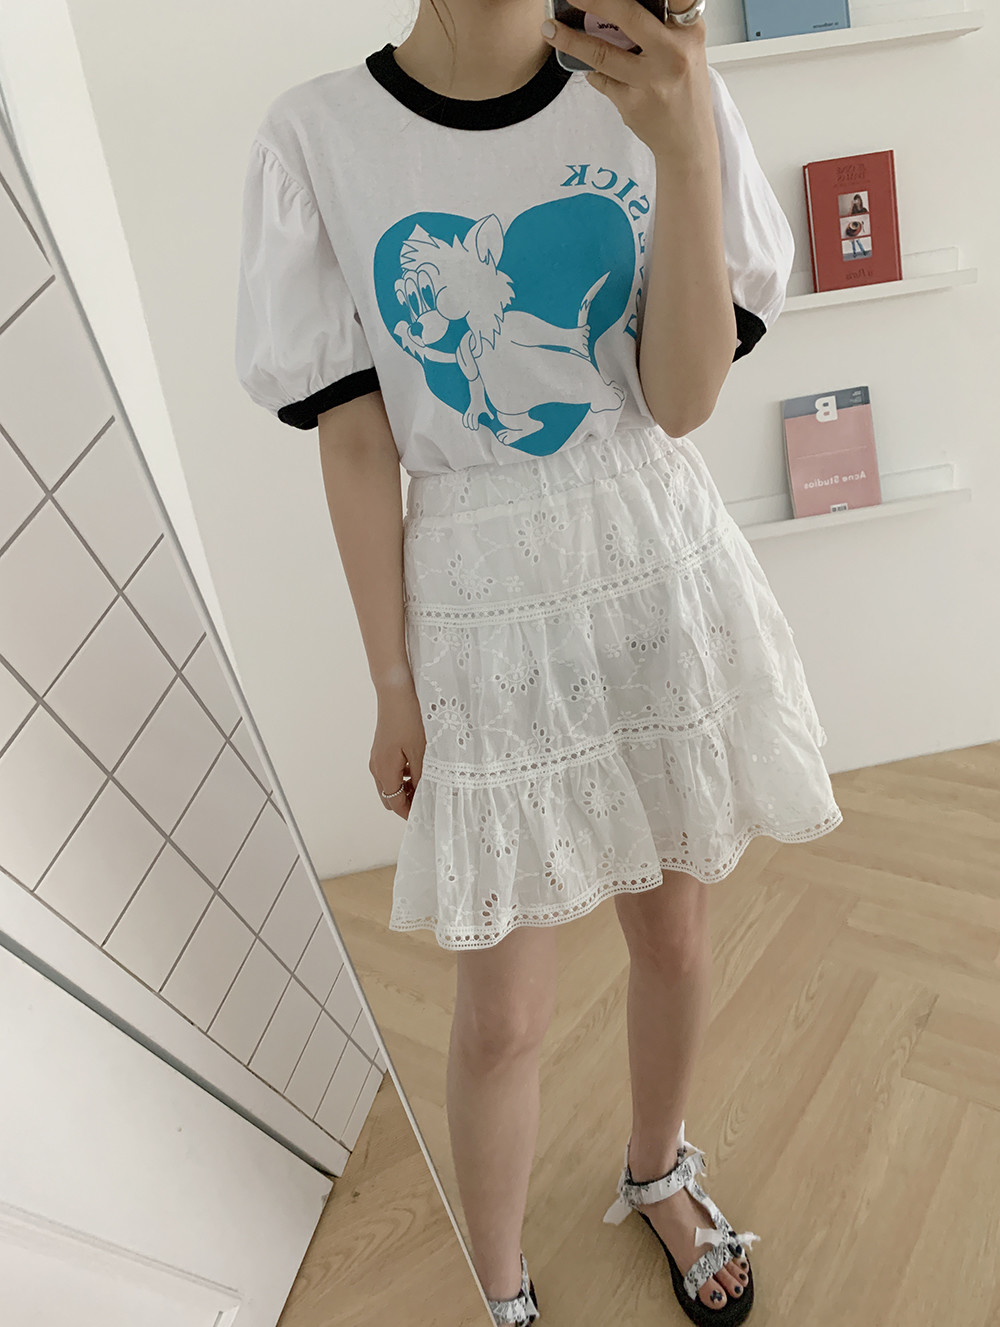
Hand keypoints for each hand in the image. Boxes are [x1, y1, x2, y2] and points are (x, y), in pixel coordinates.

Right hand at [370, 680, 425, 820]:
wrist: (396, 690)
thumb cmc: (409, 718)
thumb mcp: (421, 751)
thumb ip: (423, 778)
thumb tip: (427, 798)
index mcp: (384, 771)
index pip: (395, 805)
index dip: (411, 815)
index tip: (427, 818)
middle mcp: (377, 766)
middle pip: (390, 797)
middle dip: (409, 803)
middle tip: (430, 803)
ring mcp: (378, 756)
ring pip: (391, 784)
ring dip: (408, 789)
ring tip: (430, 785)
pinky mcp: (382, 747)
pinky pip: (392, 770)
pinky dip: (405, 776)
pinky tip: (421, 767)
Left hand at [541, 0, 716, 167]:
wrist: (688, 142)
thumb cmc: (684, 91)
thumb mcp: (684, 50)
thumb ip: (659, 28)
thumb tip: (612, 10)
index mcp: (689, 32)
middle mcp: (673, 53)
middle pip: (627, 16)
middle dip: (595, 1)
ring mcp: (651, 81)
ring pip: (602, 53)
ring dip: (570, 40)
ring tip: (551, 30)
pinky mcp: (632, 104)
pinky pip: (602, 81)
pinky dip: (594, 73)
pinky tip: (593, 71)